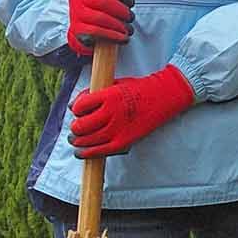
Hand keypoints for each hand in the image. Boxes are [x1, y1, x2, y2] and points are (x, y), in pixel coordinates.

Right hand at [68, 0, 140, 55]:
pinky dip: (112, 35)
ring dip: (119, 25)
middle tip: (130, 17)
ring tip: (128, 29)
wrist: (82, 26)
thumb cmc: (100, 8)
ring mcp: (75, 15)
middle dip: (122, 11)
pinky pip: (95, 33)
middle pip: (103, 2)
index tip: (130, 1)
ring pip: (100, 18)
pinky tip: (122, 38)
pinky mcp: (76, 31)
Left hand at [69, 65, 193, 157]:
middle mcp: (111, 113)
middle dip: (75, 127)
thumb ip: (94, 94)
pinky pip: (99, 151)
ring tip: (76, 140)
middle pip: (80, 126)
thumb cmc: (139, 89)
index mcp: (108, 96)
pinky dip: (86, 153)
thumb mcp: (114, 84)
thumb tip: (73, 105)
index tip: (78, 110)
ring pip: (86, 140)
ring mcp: (117, 129)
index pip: (79, 107)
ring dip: (77, 141)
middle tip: (76, 127)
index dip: (75, 109)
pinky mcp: (123, 142)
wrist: (164, 97)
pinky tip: (80, 152)